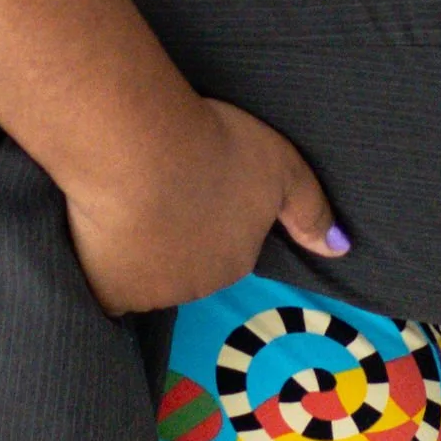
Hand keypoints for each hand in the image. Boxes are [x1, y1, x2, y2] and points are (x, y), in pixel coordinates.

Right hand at [65, 97, 349, 316]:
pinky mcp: (109, 292)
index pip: (225, 246)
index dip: (208, 212)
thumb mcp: (280, 165)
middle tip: (160, 185)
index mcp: (237, 259)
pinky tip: (98, 232)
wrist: (142, 151)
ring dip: (139, 247)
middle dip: (177, 235)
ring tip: (127, 195)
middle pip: (187, 264)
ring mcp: (153, 294)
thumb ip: (310, 208)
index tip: (195, 180)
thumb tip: (342, 249)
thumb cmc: (214, 147)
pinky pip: (107, 287)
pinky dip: (103, 265)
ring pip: (146, 274)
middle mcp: (199, 287)